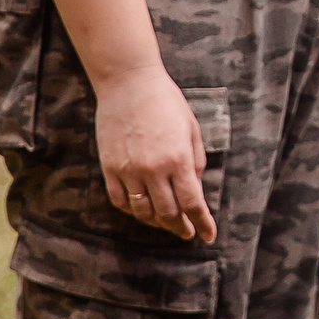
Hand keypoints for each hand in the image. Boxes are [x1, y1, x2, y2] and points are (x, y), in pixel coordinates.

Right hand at [92, 65, 216, 242]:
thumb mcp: (191, 128)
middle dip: (180, 227)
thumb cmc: (166, 101)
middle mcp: (153, 169)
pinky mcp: (110, 168)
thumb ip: (195, 162)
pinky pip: (120, 201)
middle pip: (168, 214)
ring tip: (167, 222)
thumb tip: (195, 191)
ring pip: (143, 212)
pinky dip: (133, 211)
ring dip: (157, 223)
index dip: (202, 223)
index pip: (192, 203)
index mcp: (178, 158)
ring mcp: (129, 170)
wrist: (128, 82)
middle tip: (187, 232)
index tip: (208, 235)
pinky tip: (142, 209)